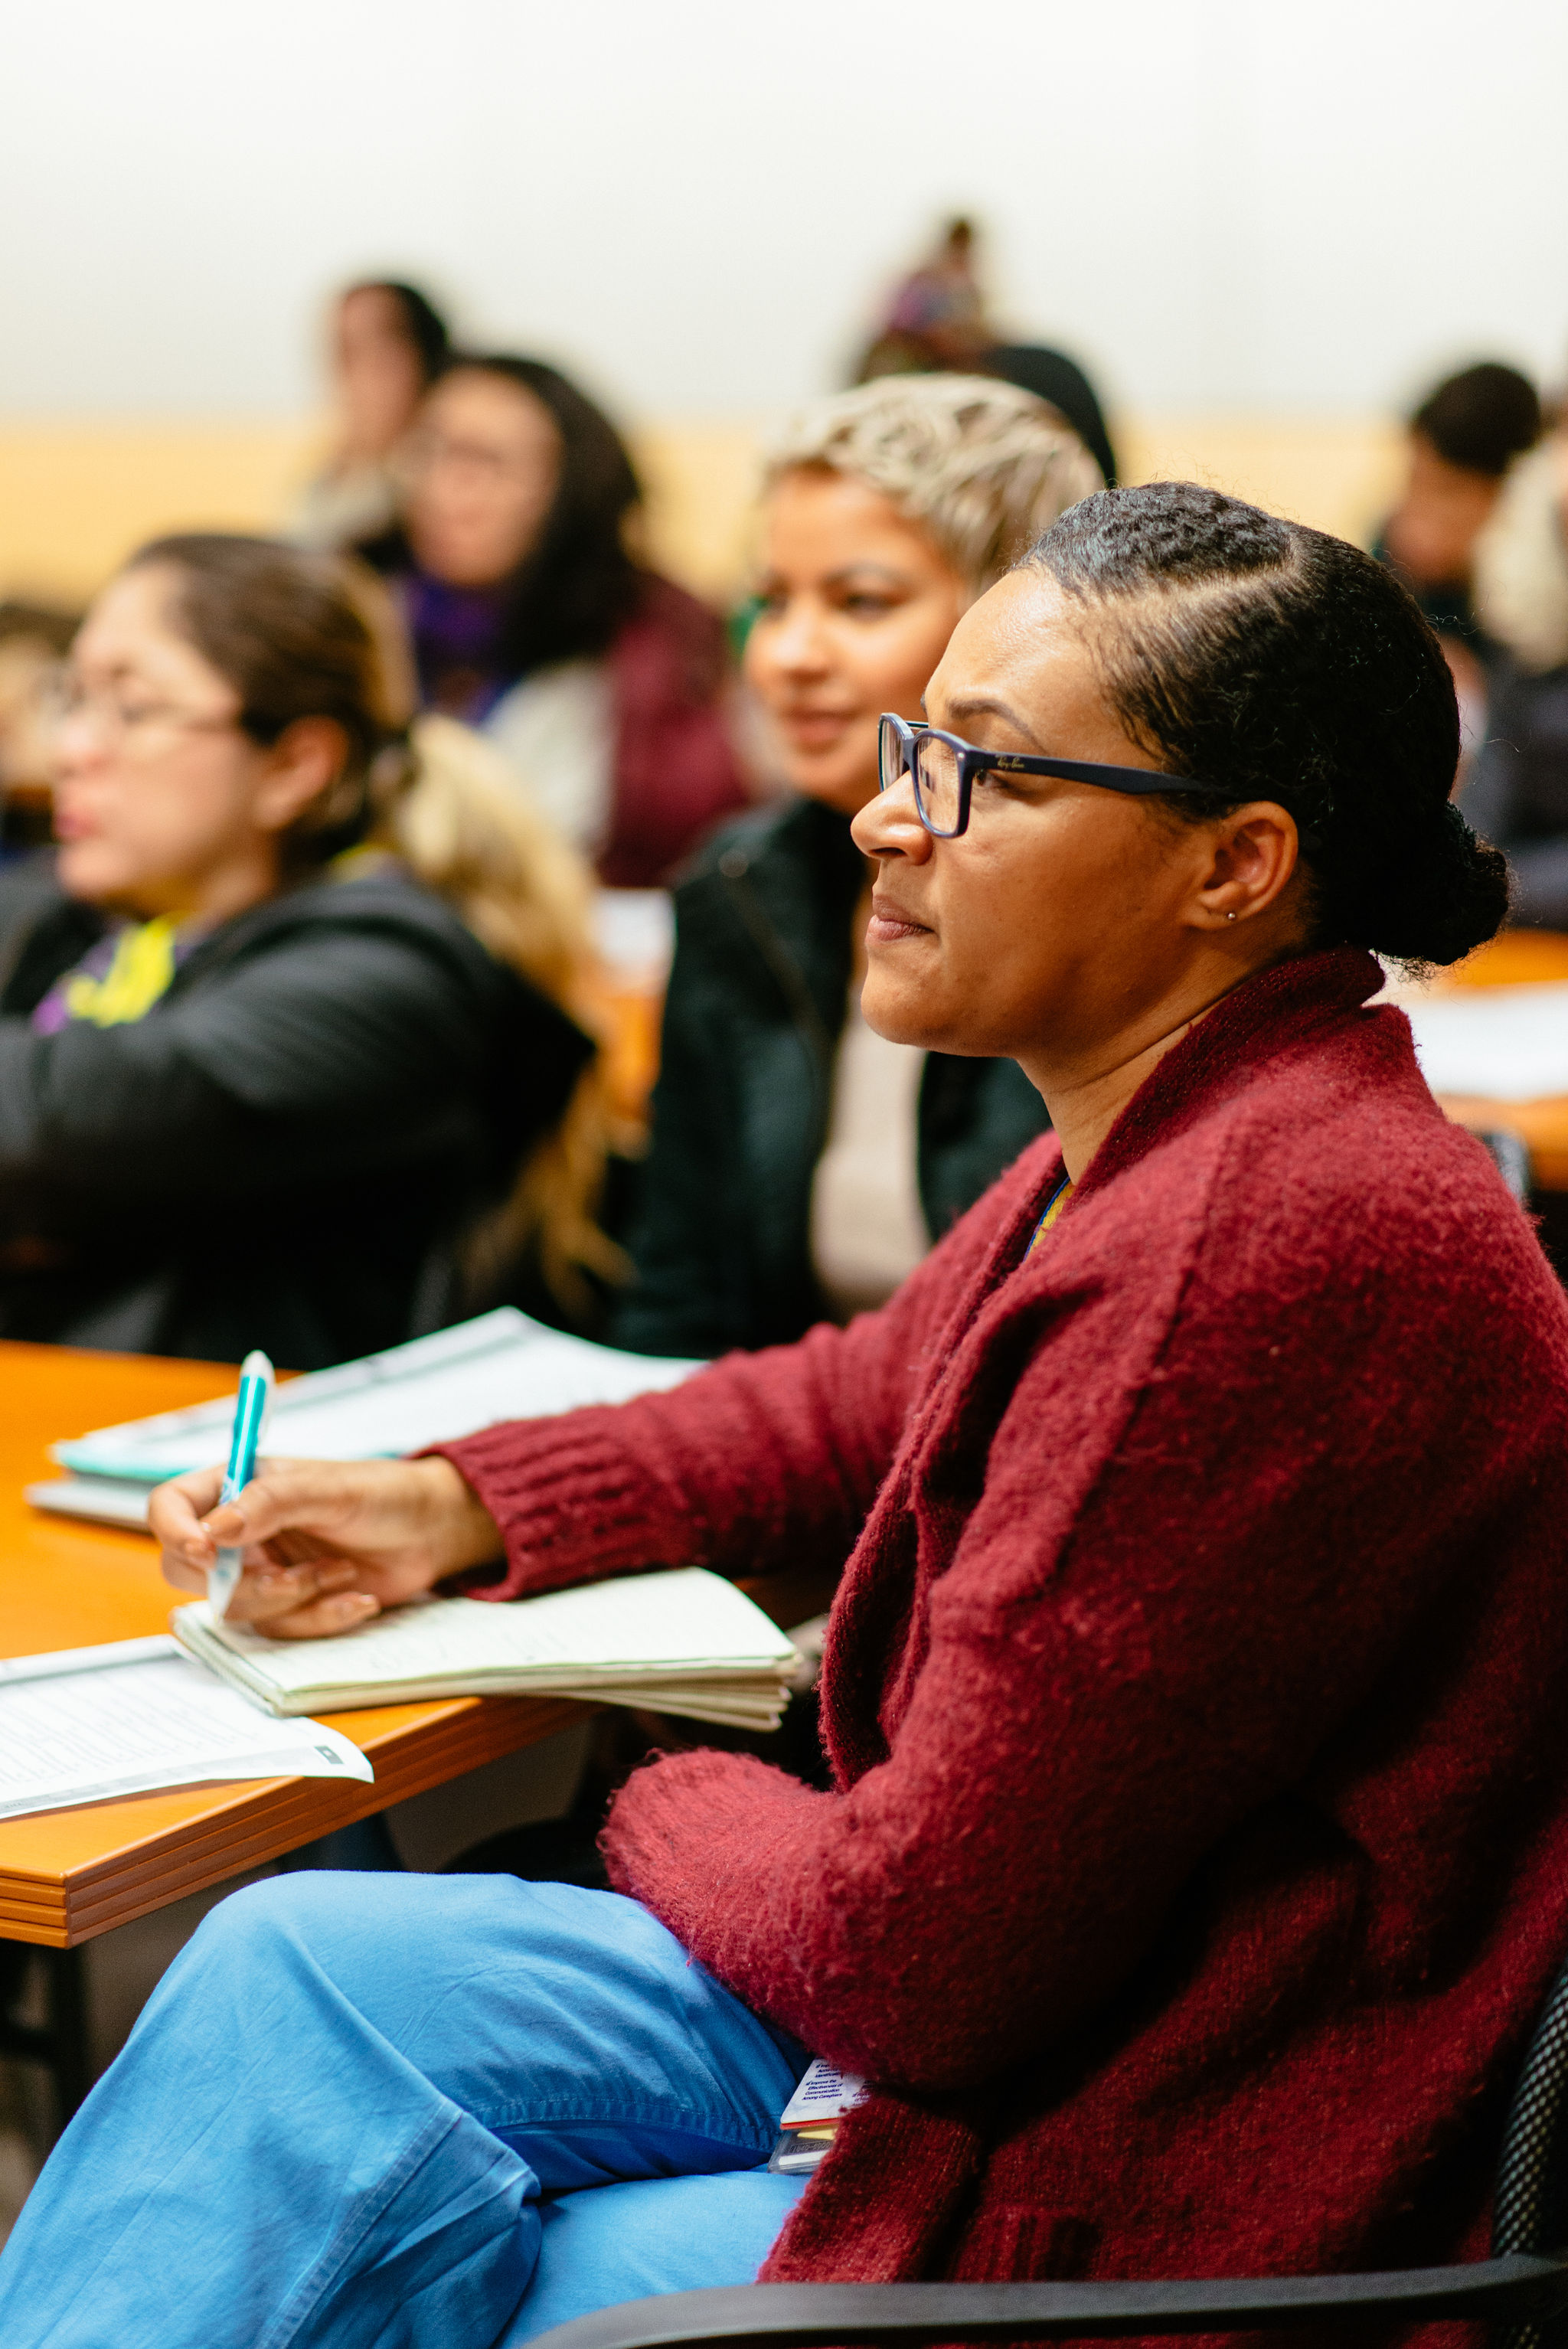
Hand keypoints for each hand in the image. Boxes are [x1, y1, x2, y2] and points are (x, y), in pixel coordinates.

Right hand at [150, 1456, 502, 1639]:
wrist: (430, 1533)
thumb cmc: (382, 1494)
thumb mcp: (330, 1489)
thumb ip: (271, 1502)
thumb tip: (214, 1529)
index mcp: (237, 1486)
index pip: (170, 1505)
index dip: (173, 1529)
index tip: (204, 1549)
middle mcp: (239, 1531)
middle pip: (187, 1570)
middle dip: (241, 1584)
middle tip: (291, 1580)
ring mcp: (260, 1571)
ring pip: (236, 1609)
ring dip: (293, 1600)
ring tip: (341, 1572)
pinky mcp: (288, 1606)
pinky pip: (280, 1630)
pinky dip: (320, 1618)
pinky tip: (357, 1596)